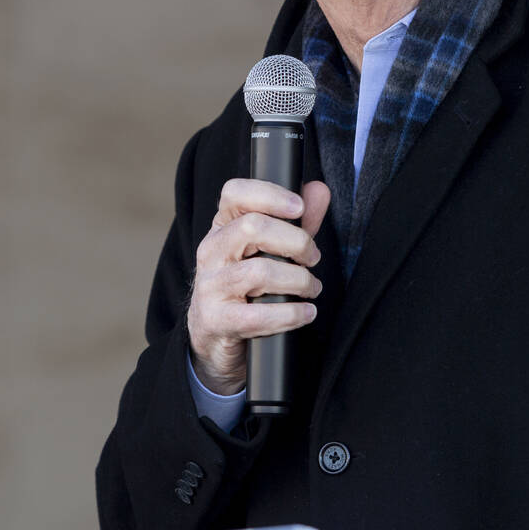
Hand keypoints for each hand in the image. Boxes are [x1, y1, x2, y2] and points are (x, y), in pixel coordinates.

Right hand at [187, 178, 330, 394]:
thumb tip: (319, 190)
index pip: (234, 193)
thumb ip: (297, 222)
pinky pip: (257, 316)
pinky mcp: (214, 320)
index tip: (299, 208)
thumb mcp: (272, 250)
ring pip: (259, 272)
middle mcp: (211, 251)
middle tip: (313, 258)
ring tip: (311, 288)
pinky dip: (290, 315)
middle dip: (296, 241)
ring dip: (298, 280)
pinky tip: (305, 313)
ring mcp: (209, 286)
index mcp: (222, 227)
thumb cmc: (248, 287)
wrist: (214, 339)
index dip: (269, 194)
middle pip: (252, 227)